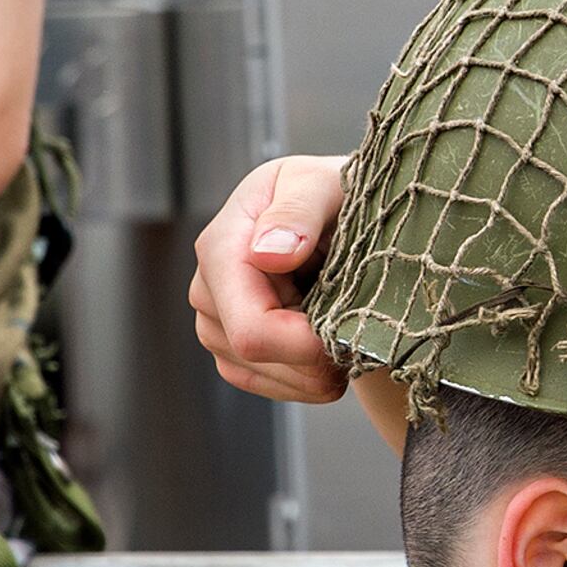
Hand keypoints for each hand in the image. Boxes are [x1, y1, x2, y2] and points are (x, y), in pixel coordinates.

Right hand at [188, 153, 350, 403]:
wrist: (333, 212)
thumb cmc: (329, 192)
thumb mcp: (321, 182)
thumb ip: (297, 210)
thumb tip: (269, 253)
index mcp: (223, 245)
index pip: (251, 327)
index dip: (304, 346)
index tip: (350, 336)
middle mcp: (207, 288)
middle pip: (255, 356)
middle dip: (314, 357)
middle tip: (359, 331)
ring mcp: (214, 322)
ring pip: (262, 374)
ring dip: (313, 369)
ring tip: (346, 331)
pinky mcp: (230, 348)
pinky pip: (264, 384)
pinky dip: (305, 380)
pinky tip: (327, 351)